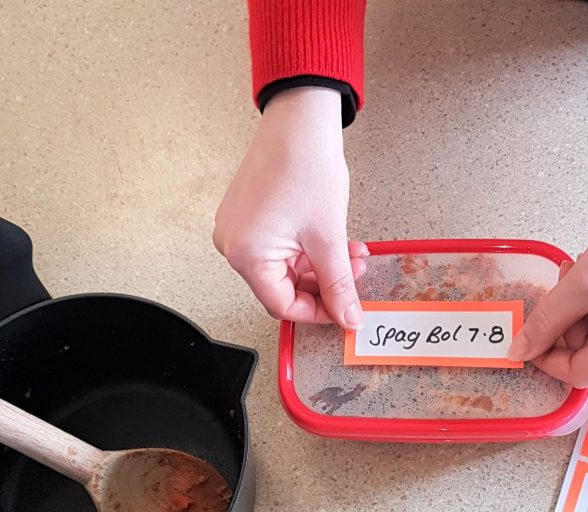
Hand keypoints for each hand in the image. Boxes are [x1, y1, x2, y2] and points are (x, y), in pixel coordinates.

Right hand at [214, 87, 366, 328]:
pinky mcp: (248, 215)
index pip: (283, 306)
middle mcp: (233, 244)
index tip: (344, 310)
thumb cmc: (305, 164)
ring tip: (350, 253)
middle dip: (324, 284)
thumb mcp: (329, 237)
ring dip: (320, 266)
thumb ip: (339, 284)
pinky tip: (332, 240)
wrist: (300, 119)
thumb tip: (347, 316)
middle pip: (283, 287)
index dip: (318, 312)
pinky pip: (279, 247)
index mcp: (246, 255)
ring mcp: (238, 228)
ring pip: (285, 267)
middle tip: (354, 276)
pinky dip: (307, 249)